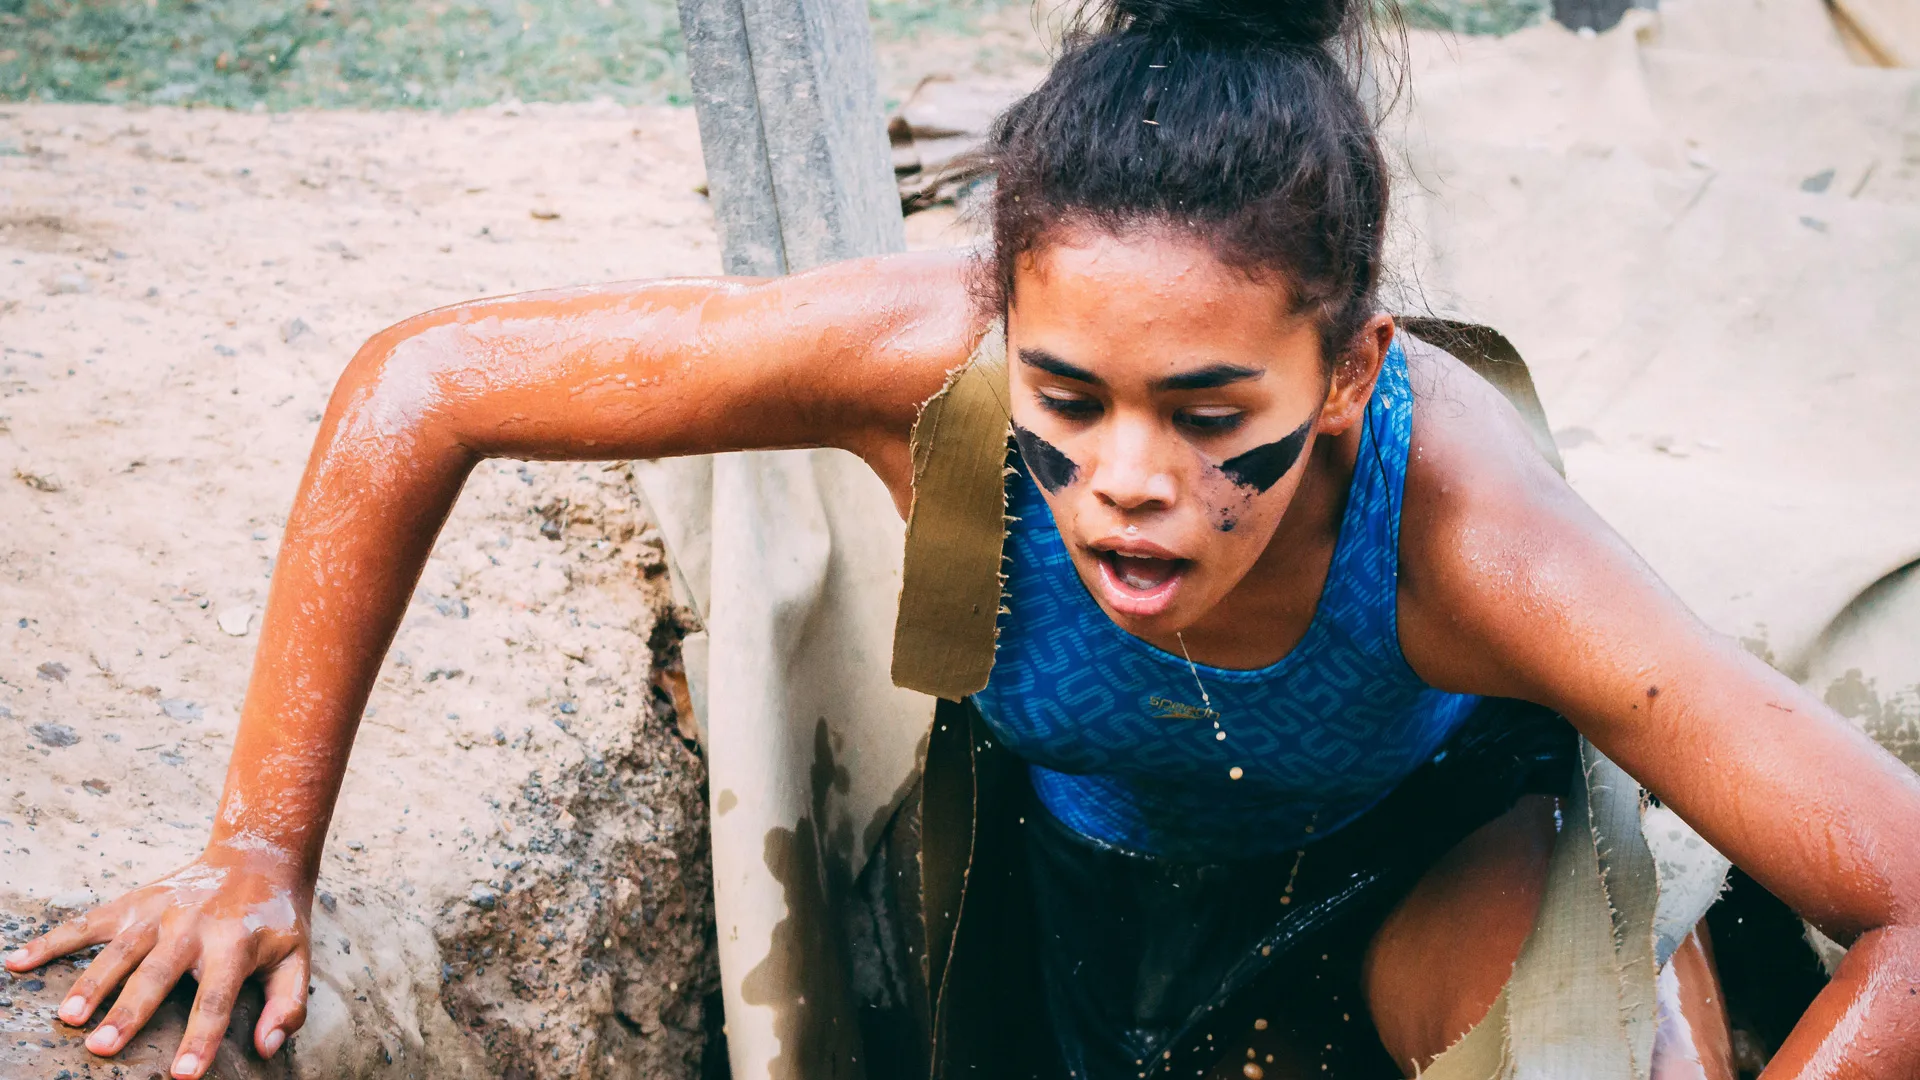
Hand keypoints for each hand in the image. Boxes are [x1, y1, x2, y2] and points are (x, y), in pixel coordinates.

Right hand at [3, 844, 311, 1079]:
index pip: (216, 998)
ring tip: (66, 1017)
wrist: (257, 856)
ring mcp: (159, 912)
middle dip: (129, 1012)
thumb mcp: (296, 958)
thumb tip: (267, 1047)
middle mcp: (193, 927)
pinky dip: (52, 942)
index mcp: (235, 944)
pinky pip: (87, 923)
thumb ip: (287, 1004)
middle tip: (101, 1048)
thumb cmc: (275, 921)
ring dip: (91, 982)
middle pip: (157, 974)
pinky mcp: (133, 903)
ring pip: (119, 950)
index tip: (183, 1076)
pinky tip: (17, 963)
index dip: (200, 1038)